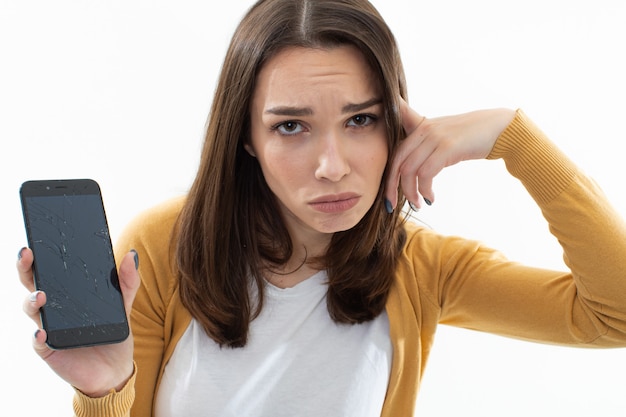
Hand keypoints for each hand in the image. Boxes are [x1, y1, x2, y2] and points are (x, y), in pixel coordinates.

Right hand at [18, 248, 139, 396]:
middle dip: (26, 268)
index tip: (37, 240)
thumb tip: (131, 255)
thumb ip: (127, 282)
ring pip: (31, 310)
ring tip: (41, 295)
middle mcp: (54, 308)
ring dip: (32, 300)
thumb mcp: (124, 306)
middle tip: (28, 255)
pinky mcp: (49, 350)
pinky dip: (39, 336)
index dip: (40, 255)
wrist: (115, 369)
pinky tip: (43, 332)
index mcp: (68, 294)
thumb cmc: (113, 334)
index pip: (49, 270)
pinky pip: (38, 342)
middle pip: (32, 284)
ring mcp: (49, 328)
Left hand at [385, 99, 514, 209]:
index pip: (395, 150)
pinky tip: (430, 199)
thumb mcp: (443, 136)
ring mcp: (435, 137)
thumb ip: (425, 145)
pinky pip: (426, 173)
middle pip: (397, 162)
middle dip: (391, 187)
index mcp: (419, 126)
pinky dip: (424, 190)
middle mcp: (424, 129)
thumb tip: (410, 170)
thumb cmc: (471, 136)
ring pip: (409, 170)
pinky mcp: (447, 147)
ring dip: (410, 193)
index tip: (386, 194)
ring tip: (417, 205)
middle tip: (392, 206)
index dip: (386, 172)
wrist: (500, 128)